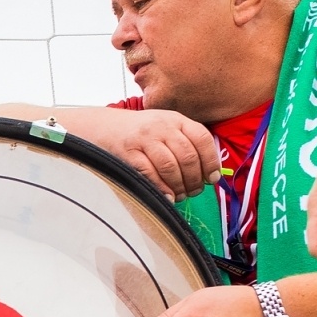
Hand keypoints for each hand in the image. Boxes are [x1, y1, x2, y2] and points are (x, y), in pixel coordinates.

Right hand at [103, 108, 219, 200]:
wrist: (105, 127)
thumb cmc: (141, 134)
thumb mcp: (166, 129)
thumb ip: (186, 144)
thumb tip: (208, 174)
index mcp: (176, 120)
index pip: (202, 139)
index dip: (211, 161)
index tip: (212, 178)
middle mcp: (162, 126)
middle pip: (187, 156)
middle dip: (195, 179)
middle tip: (194, 191)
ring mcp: (144, 139)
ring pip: (170, 166)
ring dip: (178, 186)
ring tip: (180, 195)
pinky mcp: (128, 152)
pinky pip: (149, 173)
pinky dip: (160, 187)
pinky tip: (166, 196)